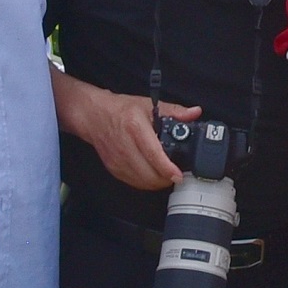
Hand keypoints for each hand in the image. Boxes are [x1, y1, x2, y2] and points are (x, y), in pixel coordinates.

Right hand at [57, 73, 190, 189]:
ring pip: (141, 181)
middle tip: (177, 174)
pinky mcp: (113, 168)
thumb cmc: (121, 110)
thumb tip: (194, 113)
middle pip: (148, 173)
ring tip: (166, 175)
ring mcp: (117, 159)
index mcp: (135, 127)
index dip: (167, 168)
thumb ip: (174, 110)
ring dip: (156, 182)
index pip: (153, 154)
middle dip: (165, 178)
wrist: (93, 115)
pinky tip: (153, 176)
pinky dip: (145, 183)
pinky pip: (133, 182)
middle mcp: (125, 145)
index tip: (178, 175)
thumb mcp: (149, 105)